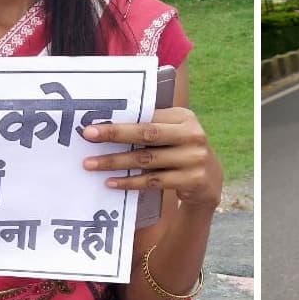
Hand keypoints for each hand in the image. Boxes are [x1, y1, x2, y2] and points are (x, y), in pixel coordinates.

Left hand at [81, 108, 222, 209]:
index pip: (148, 117)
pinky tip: (111, 183)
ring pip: (147, 160)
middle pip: (148, 134)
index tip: (93, 125)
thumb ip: (152, 127)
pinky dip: (130, 182)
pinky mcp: (192, 180)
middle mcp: (193, 135)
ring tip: (91, 164)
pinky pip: (154, 181)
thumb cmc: (181, 152)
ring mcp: (194, 158)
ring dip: (116, 162)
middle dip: (115, 134)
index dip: (120, 121)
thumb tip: (107, 124)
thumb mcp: (174, 134)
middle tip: (88, 136)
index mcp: (185, 117)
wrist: (210, 181)